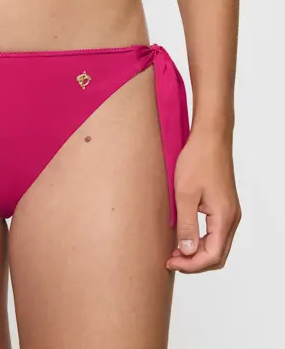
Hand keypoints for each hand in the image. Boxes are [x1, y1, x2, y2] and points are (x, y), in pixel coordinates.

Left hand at [166, 130, 241, 272]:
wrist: (210, 138)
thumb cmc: (198, 160)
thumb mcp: (185, 195)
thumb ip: (186, 225)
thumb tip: (188, 251)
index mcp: (224, 217)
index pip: (212, 255)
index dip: (191, 265)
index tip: (171, 262)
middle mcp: (231, 218)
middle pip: (218, 254)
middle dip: (195, 262)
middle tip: (171, 259)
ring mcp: (229, 211)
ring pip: (218, 244)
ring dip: (198, 251)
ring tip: (175, 250)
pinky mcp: (224, 205)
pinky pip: (216, 232)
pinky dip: (202, 239)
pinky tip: (185, 235)